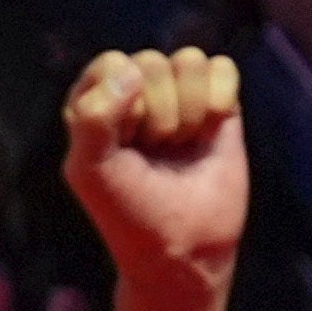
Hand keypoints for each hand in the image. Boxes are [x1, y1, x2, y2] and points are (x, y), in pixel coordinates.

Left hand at [59, 48, 245, 292]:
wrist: (185, 249)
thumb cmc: (130, 213)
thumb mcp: (89, 171)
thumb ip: (92, 118)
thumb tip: (133, 71)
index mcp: (95, 99)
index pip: (113, 65)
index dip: (125, 106)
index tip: (127, 146)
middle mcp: (135, 89)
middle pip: (152, 62)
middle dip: (159, 116)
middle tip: (156, 153)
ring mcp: (178, 92)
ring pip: (189, 60)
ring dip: (189, 111)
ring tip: (180, 146)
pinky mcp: (217, 101)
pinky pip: (221, 68)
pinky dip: (219, 100)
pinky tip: (209, 133)